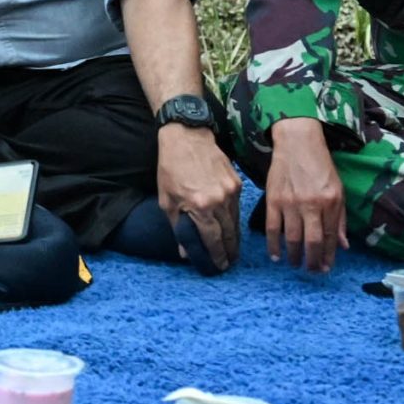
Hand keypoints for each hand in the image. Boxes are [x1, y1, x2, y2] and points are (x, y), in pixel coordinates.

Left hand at [157, 124, 242, 269]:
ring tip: (232, 249)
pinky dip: (234, 219)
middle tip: (229, 262)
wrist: (187, 138)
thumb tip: (185, 251)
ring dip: (234, 237)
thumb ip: (178, 226)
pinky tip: (231, 227)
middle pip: (228, 233)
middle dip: (229, 250)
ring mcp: (230, 191)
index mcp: (200, 206)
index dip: (216, 254)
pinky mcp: (237, 183)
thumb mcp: (167, 199)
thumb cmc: (171, 168)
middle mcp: (219, 200)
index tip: (220, 266)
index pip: (212, 238)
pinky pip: (236, 207)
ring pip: (235, 221)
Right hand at [262, 117, 347, 271]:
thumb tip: (342, 245)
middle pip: (311, 241)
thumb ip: (340, 219)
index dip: (328, 255)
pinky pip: (273, 228)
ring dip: (294, 256)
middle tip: (311, 271)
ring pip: (292, 238)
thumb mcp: (338, 191)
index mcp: (330, 202)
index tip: (326, 268)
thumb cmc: (320, 166)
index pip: (330, 236)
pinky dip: (273, 244)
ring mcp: (290, 203)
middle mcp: (311, 204)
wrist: (297, 143)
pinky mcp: (273, 200)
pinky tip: (276, 255)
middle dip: (312, 261)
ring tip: (295, 265)